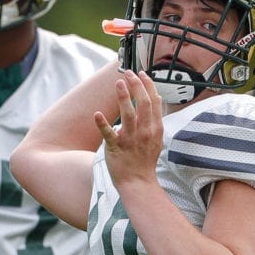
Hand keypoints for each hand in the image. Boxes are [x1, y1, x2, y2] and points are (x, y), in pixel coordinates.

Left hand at [96, 70, 163, 188]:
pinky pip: (109, 135)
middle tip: (128, 72)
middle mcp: (145, 132)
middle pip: (143, 104)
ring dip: (124, 98)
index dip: (148, 85)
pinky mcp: (116, 148)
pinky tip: (97, 114)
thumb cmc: (145, 159)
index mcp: (155, 128)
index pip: (154, 101)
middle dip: (137, 86)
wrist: (138, 182)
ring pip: (129, 115)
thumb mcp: (157, 138)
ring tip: (119, 83)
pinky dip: (103, 124)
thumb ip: (156, 118)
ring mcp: (130, 140)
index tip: (141, 73)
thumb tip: (156, 98)